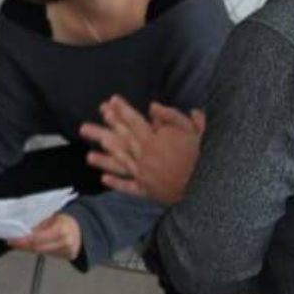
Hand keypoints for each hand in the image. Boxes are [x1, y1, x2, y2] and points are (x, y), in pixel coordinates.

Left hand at [9, 212, 81, 259]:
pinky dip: (39, 249)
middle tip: (13, 242)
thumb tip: (21, 232)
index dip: (23, 241)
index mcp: (61, 230)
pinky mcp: (67, 257)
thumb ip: (38, 226)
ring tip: (22, 242)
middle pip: (38, 248)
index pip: (37, 239)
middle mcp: (65, 243)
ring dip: (30, 248)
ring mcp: (67, 252)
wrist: (81, 228)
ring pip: (42, 252)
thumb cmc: (64, 220)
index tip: (12, 240)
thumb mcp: (50, 217)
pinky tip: (35, 245)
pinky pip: (48, 254)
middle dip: (23, 246)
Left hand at [81, 96, 204, 204]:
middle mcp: (145, 157)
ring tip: (88, 156)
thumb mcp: (192, 129)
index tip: (110, 102)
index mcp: (155, 141)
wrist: (209, 185)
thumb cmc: (203, 155)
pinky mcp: (150, 190)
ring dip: (104, 160)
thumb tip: (152, 106)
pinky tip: (104, 179)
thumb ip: (171, 117)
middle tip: (84, 127)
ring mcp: (146, 175)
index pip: (134, 122)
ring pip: (120, 165)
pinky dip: (117, 184)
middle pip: (120, 142)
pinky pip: (130, 187)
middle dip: (102, 133)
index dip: (121, 111)